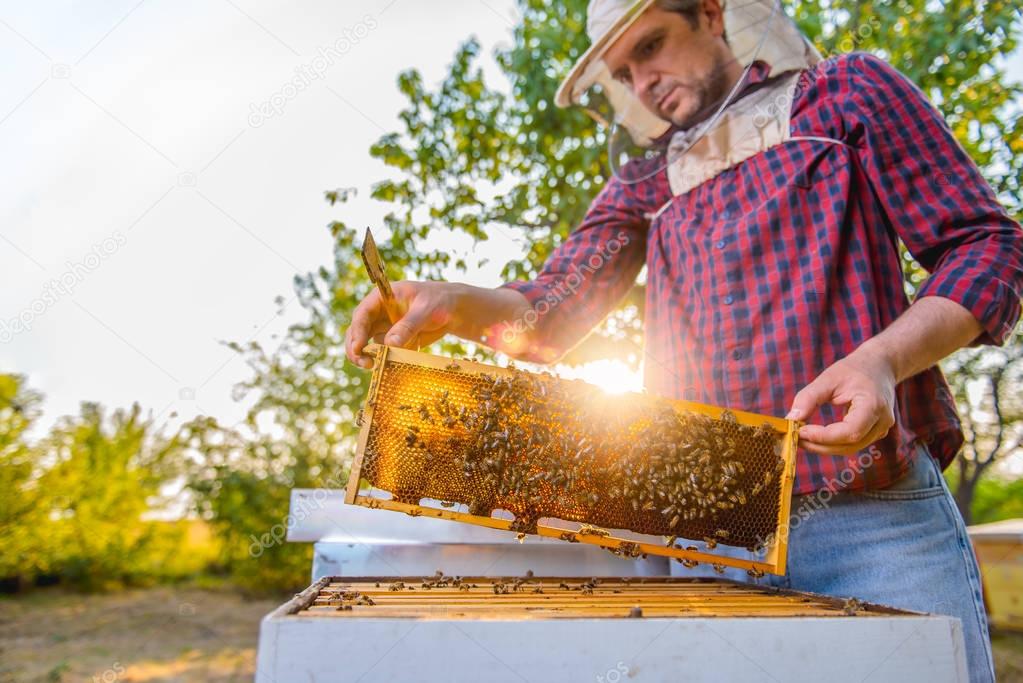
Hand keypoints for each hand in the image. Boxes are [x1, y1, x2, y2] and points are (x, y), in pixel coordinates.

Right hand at [344, 280, 462, 367]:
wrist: (453, 311)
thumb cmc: (440, 301)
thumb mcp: (426, 310)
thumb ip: (409, 325)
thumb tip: (389, 344)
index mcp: (382, 297)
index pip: (362, 314)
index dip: (358, 331)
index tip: (358, 348)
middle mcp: (378, 313)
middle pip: (357, 331)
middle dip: (356, 348)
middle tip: (364, 363)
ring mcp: (384, 327)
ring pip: (366, 344)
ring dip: (367, 356)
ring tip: (374, 366)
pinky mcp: (392, 341)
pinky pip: (383, 352)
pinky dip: (384, 359)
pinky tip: (394, 361)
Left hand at [786, 348, 896, 455]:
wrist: (879, 366)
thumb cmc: (854, 369)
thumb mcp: (828, 378)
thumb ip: (809, 398)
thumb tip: (791, 419)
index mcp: (874, 405)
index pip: (850, 431)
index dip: (824, 436)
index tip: (800, 431)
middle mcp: (882, 421)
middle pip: (850, 444)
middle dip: (819, 445)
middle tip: (795, 438)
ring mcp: (881, 429)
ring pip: (850, 448)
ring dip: (823, 447)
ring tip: (801, 438)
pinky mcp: (875, 433)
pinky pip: (852, 444)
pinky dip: (832, 443)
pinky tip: (814, 436)